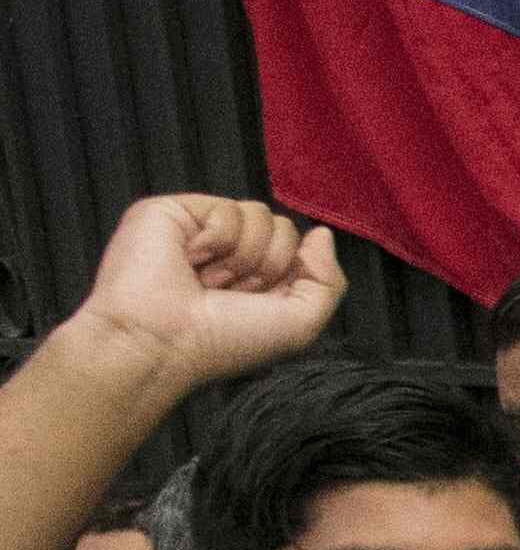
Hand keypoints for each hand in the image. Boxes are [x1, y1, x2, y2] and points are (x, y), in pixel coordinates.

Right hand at [64, 193, 342, 392]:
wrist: (160, 340)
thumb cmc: (226, 340)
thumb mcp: (300, 323)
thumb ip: (328, 280)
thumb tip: (322, 233)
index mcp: (259, 277)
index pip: (302, 250)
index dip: (291, 276)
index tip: (259, 302)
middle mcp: (232, 252)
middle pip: (284, 228)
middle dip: (268, 266)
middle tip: (230, 293)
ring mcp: (203, 229)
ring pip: (261, 214)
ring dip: (242, 257)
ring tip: (208, 280)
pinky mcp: (174, 211)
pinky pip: (228, 209)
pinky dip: (216, 241)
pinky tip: (189, 261)